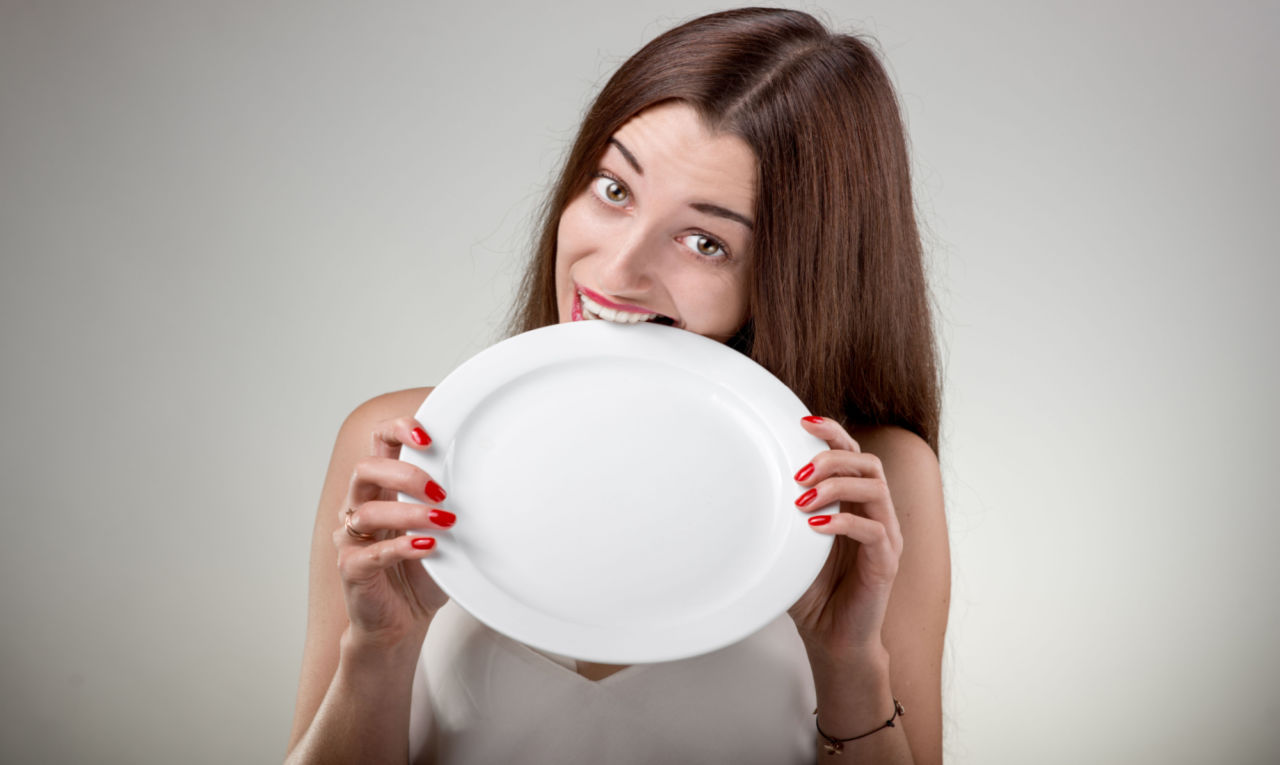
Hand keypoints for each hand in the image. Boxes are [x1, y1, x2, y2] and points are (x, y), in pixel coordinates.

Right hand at [334, 417, 451, 649]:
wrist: (402, 623)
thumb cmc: (422, 573)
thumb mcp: (443, 531)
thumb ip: (452, 504)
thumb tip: (491, 482)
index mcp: (382, 489)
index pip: (379, 443)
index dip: (398, 430)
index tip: (428, 438)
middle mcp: (360, 507)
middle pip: (366, 469)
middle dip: (406, 474)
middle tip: (440, 491)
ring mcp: (352, 538)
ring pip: (367, 510)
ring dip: (410, 513)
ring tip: (444, 522)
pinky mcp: (352, 569)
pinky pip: (371, 552)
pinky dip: (402, 546)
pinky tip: (428, 547)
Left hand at [787, 416, 902, 656]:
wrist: (833, 639)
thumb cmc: (812, 592)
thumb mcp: (790, 546)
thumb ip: (780, 518)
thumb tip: (742, 489)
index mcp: (854, 504)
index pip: (853, 454)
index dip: (833, 433)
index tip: (803, 422)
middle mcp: (875, 514)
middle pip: (868, 464)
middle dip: (832, 458)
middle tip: (799, 473)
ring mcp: (885, 537)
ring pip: (875, 490)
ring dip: (837, 486)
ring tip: (804, 499)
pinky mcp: (886, 562)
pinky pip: (874, 531)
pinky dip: (844, 523)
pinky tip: (816, 528)